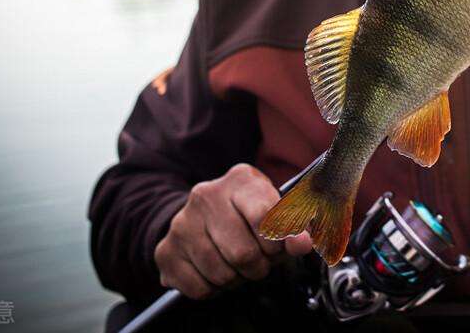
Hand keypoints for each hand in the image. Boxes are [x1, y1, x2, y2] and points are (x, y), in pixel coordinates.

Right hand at [155, 163, 313, 298]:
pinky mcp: (166, 251)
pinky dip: (214, 289)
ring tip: (238, 265)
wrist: (203, 217)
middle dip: (259, 266)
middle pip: (242, 253)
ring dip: (237, 279)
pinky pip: (199, 289)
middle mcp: (206, 195)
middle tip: (259, 260)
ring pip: (221, 273)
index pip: (264, 217)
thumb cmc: (249, 216)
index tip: (284, 248)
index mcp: (240, 180)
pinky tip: (216, 271)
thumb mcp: (276, 212)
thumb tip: (303, 243)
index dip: (278, 242)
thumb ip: (294, 226)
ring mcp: (182, 223)